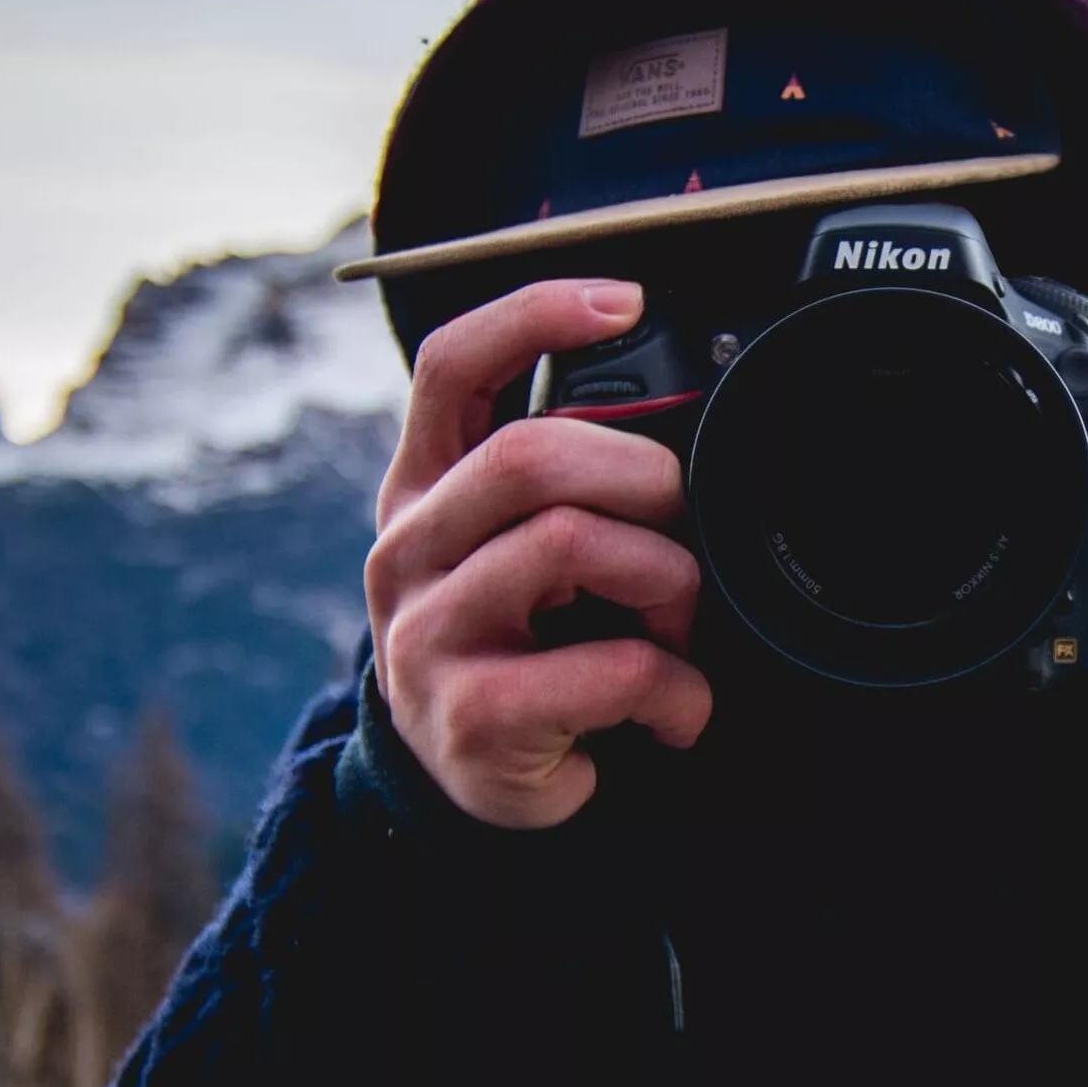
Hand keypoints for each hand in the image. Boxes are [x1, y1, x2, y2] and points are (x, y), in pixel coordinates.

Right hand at [365, 280, 712, 828]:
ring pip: (572, 545)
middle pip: (530, 456)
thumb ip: (568, 481)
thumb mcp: (527, 548)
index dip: (535, 316)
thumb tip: (679, 412)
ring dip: (668, 583)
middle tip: (681, 527)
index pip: (453, 368)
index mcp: (424, 488)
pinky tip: (676, 711)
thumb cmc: (527, 644)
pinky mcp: (471, 718)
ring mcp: (427, 635)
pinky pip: (614, 668)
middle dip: (642, 478)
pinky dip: (678, 689)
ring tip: (678, 630)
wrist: (479, 784)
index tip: (625, 302)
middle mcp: (407, 549)